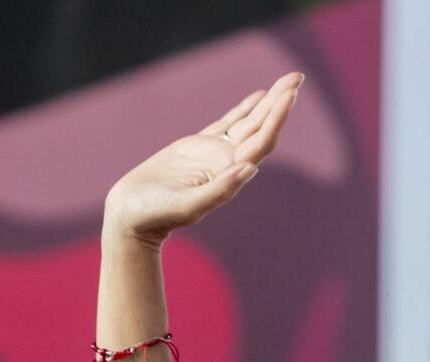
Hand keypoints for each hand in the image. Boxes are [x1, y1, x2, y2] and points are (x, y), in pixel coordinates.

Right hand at [102, 73, 302, 245]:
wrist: (131, 217)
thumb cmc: (156, 215)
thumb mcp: (187, 206)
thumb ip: (219, 190)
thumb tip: (251, 169)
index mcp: (230, 175)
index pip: (262, 141)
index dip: (277, 117)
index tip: (290, 93)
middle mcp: (227, 163)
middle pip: (261, 127)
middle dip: (280, 102)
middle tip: (297, 76)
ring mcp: (214, 154)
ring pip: (248, 122)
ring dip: (268, 102)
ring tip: (288, 80)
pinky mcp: (197, 147)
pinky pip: (227, 123)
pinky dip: (244, 109)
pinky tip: (259, 96)